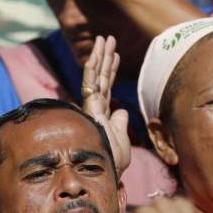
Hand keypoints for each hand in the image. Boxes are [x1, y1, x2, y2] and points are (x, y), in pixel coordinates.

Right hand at [81, 36, 130, 174]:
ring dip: (99, 57)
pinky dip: (91, 72)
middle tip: (107, 37)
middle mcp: (95, 109)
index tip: (115, 53)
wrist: (104, 174)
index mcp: (102, 115)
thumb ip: (121, 124)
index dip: (111, 69)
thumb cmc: (112, 163)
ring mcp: (92, 109)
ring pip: (95, 78)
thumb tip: (123, 111)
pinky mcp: (90, 112)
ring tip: (104, 38)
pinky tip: (94, 57)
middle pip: (100, 78)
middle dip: (104, 57)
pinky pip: (90, 88)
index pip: (107, 87)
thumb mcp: (122, 141)